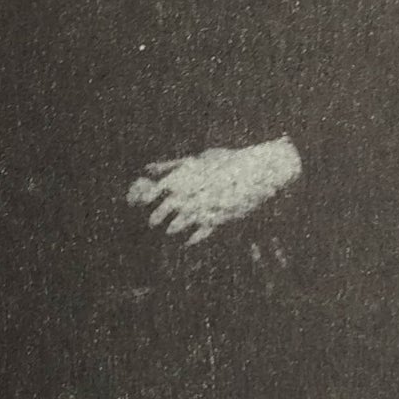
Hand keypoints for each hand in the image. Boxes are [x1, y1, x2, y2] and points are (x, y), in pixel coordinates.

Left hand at [125, 138, 301, 245]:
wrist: (256, 171)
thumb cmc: (226, 162)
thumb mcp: (198, 159)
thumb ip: (171, 165)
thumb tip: (148, 168)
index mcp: (183, 175)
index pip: (154, 190)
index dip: (144, 198)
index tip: (142, 202)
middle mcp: (189, 193)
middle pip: (163, 210)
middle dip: (156, 217)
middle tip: (153, 223)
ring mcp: (202, 207)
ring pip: (178, 224)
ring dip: (173, 227)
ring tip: (171, 229)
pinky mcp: (217, 219)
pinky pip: (200, 233)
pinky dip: (193, 238)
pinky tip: (189, 240)